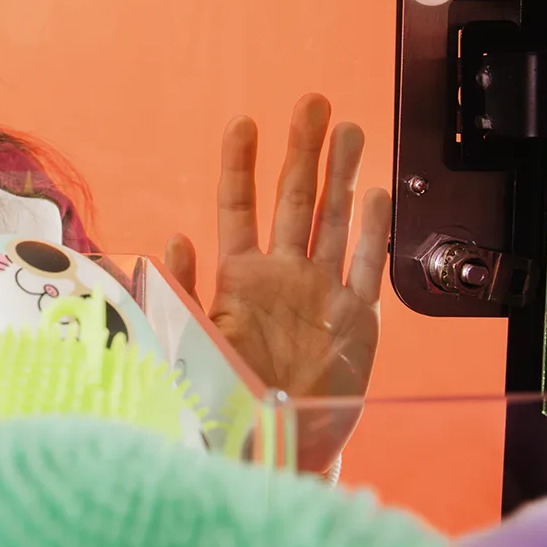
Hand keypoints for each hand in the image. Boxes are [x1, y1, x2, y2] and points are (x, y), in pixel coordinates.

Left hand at [164, 94, 390, 472]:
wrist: (276, 443)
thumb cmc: (229, 395)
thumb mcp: (192, 340)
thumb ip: (182, 291)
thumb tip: (170, 239)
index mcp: (240, 277)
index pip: (239, 207)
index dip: (241, 166)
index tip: (244, 124)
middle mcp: (283, 274)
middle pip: (294, 199)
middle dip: (303, 150)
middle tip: (312, 103)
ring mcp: (321, 291)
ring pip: (332, 219)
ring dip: (341, 175)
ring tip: (348, 129)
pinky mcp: (357, 317)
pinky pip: (365, 265)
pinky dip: (371, 231)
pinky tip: (376, 193)